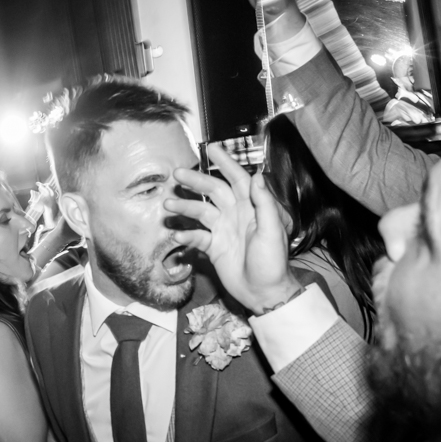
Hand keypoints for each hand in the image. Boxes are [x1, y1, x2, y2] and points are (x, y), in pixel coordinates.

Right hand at [164, 144, 302, 314]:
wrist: (264, 293)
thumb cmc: (272, 262)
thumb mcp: (272, 231)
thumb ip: (265, 204)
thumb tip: (257, 175)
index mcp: (252, 207)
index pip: (237, 178)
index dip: (225, 163)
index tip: (212, 148)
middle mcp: (235, 214)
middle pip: (213, 191)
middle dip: (196, 181)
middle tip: (176, 174)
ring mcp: (223, 230)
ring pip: (200, 212)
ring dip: (184, 208)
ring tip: (168, 206)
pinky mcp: (214, 247)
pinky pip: (196, 237)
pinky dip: (186, 235)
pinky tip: (175, 235)